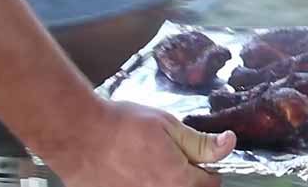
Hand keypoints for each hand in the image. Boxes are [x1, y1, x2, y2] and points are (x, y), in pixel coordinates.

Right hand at [44, 100, 235, 186]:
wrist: (78, 134)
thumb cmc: (120, 126)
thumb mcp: (168, 125)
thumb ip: (201, 142)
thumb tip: (229, 143)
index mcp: (180, 180)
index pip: (210, 183)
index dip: (207, 167)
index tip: (198, 159)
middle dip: (186, 177)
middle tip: (169, 158)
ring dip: (162, 182)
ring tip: (146, 163)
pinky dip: (140, 183)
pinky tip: (129, 171)